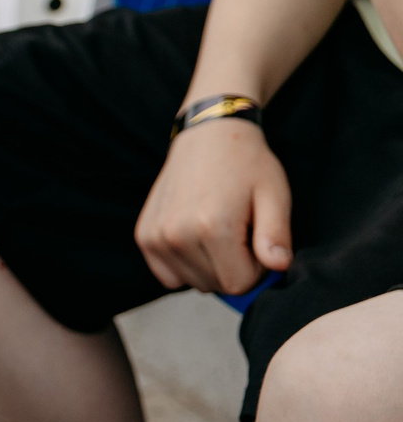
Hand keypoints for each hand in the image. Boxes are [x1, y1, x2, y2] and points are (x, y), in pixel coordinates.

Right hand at [134, 118, 291, 293]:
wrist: (208, 135)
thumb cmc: (246, 164)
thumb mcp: (274, 195)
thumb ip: (276, 236)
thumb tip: (277, 266)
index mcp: (212, 227)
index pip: (238, 285)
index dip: (256, 270)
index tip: (257, 242)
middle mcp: (177, 235)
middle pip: (214, 285)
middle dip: (233, 268)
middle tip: (239, 233)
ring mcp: (155, 236)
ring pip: (192, 282)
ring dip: (209, 267)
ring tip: (217, 231)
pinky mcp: (144, 235)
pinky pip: (168, 276)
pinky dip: (185, 265)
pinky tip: (196, 238)